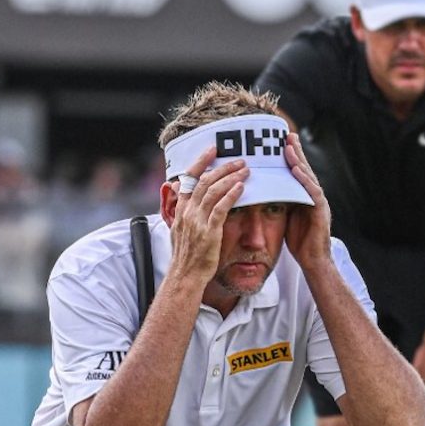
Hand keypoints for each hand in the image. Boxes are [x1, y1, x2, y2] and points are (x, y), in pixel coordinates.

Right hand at [169, 147, 247, 284]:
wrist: (185, 277)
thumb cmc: (186, 255)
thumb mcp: (178, 228)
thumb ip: (182, 208)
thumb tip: (179, 189)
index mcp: (181, 209)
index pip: (189, 178)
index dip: (201, 161)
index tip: (213, 149)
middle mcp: (188, 212)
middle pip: (205, 181)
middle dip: (223, 167)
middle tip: (240, 160)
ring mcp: (197, 222)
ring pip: (213, 191)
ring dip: (231, 177)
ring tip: (246, 170)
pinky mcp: (209, 233)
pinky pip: (220, 209)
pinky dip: (231, 196)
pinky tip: (242, 187)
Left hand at [283, 133, 331, 271]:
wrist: (314, 262)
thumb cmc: (299, 242)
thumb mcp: (287, 217)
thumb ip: (281, 202)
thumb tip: (266, 191)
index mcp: (305, 197)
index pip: (297, 173)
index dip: (290, 157)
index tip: (281, 141)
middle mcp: (314, 196)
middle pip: (304, 170)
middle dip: (295, 152)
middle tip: (287, 135)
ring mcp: (319, 202)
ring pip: (308, 177)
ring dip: (299, 160)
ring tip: (289, 146)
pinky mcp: (321, 211)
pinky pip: (312, 192)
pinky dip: (304, 179)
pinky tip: (297, 169)